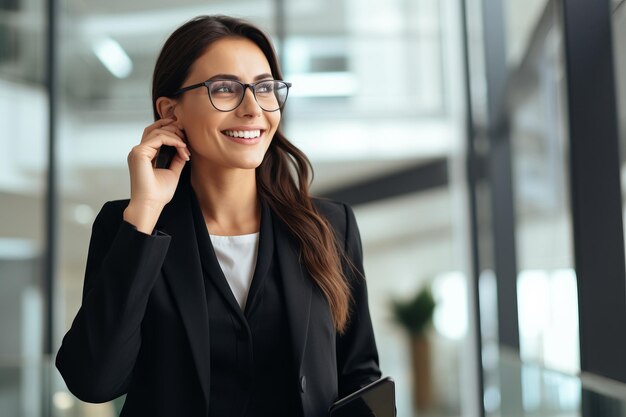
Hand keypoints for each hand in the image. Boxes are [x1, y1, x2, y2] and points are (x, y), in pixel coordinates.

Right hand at [123, 118, 190, 232]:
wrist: (151, 205)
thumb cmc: (158, 194)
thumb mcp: (172, 172)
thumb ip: (176, 159)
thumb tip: (184, 149)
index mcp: (144, 155)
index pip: (156, 134)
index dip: (172, 133)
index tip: (186, 142)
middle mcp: (139, 151)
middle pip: (155, 128)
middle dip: (173, 128)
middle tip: (187, 136)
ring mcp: (137, 151)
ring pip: (158, 131)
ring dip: (175, 136)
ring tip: (186, 146)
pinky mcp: (139, 153)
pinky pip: (158, 138)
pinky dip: (172, 140)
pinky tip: (182, 146)